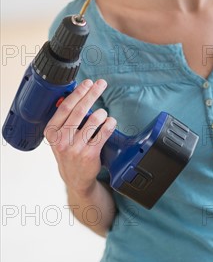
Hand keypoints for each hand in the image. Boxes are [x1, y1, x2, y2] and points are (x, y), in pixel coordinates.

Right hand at [44, 79, 116, 194]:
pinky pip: (104, 132)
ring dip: (102, 113)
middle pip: (79, 110)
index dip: (78, 93)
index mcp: (52, 132)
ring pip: (94, 120)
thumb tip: (77, 92)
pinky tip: (110, 122)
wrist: (75, 178)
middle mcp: (61, 140)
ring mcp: (75, 148)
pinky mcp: (89, 154)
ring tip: (103, 113)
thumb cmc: (69, 150)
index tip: (88, 83)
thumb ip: (65, 116)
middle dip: (92, 93)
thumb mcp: (59, 135)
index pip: (66, 107)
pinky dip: (110, 123)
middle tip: (101, 84)